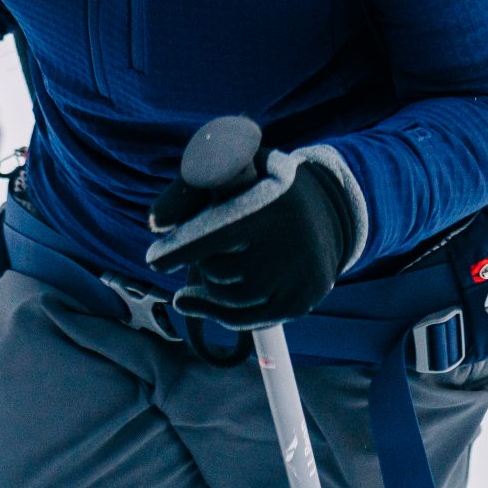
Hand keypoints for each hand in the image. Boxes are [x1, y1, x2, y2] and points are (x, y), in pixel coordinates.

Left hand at [144, 144, 362, 327]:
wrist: (332, 209)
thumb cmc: (267, 185)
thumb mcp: (238, 166)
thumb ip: (194, 184)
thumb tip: (156, 221)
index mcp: (271, 203)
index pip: (216, 233)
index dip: (181, 250)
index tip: (154, 260)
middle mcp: (290, 242)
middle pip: (219, 269)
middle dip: (201, 262)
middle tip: (198, 253)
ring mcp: (298, 276)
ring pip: (231, 299)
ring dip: (207, 291)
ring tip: (194, 285)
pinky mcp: (300, 301)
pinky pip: (249, 320)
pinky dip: (220, 315)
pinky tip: (197, 305)